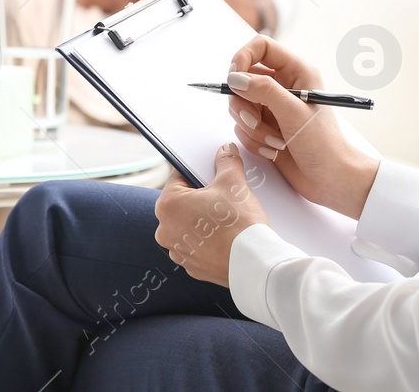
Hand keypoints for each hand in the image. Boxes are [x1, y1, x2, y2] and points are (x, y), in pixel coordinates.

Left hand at [153, 142, 267, 285]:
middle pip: (183, 203)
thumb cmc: (238, 222)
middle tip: (223, 195)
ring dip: (203, 220)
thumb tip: (226, 150)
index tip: (210, 174)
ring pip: (189, 226)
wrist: (253, 263)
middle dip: (201, 197)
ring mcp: (178, 251)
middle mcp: (165, 231)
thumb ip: (227, 161)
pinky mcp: (192, 267)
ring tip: (227, 217)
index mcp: (167, 205)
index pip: (178, 177)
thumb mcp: (234, 182)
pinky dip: (209, 240)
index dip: (197, 172)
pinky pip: (198, 246)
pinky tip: (227, 236)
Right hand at [226, 34, 379, 219]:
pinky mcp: (265, 126)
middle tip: (254, 120)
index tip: (233, 79)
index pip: (260, 47)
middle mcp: (283, 85)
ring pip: (240, 104)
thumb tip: (235, 78)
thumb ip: (263, 90)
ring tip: (275, 140)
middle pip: (243, 79)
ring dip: (251, 126)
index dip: (242, 58)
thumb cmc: (323, 144)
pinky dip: (253, 140)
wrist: (331, 179)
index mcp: (296, 71)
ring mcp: (272, 107)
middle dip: (245, 104)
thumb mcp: (293, 112)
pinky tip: (275, 150)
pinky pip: (242, 126)